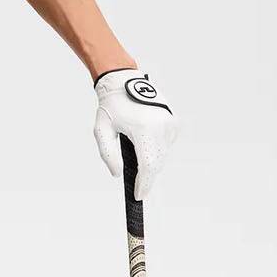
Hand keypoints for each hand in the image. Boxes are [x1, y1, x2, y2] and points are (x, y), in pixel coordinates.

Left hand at [93, 68, 177, 199]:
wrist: (124, 81)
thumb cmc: (111, 106)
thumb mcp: (102, 131)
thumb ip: (108, 155)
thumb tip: (118, 174)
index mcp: (144, 129)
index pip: (148, 166)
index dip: (144, 184)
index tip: (139, 196)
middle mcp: (162, 126)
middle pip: (157, 163)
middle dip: (147, 176)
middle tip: (136, 186)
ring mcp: (171, 123)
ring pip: (163, 155)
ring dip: (151, 162)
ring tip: (136, 157)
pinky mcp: (175, 122)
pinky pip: (166, 145)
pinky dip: (157, 150)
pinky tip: (144, 142)